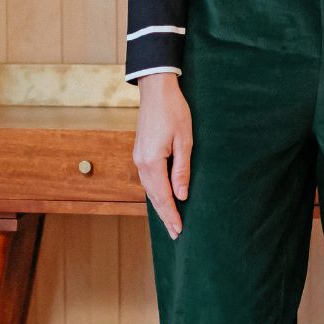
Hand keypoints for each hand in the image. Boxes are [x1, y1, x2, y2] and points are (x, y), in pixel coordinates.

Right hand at [132, 73, 191, 239]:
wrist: (156, 89)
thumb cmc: (174, 111)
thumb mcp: (185, 140)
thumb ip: (182, 169)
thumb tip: (182, 195)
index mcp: (152, 162)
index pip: (163, 196)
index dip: (171, 214)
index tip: (178, 231)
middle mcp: (141, 163)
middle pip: (153, 197)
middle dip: (165, 216)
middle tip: (175, 234)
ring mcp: (138, 158)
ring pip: (149, 189)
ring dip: (160, 206)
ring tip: (170, 221)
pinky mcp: (140, 153)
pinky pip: (148, 180)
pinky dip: (156, 193)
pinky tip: (163, 199)